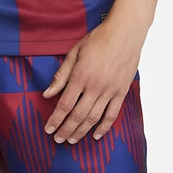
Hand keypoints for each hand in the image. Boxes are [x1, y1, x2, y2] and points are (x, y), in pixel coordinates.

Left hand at [41, 15, 145, 143]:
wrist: (125, 32)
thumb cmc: (98, 39)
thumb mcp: (75, 52)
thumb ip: (61, 75)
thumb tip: (47, 93)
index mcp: (81, 76)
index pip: (64, 104)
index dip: (55, 120)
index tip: (48, 129)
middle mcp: (95, 86)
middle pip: (77, 115)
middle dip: (66, 130)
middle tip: (58, 140)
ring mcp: (110, 90)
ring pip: (94, 118)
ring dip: (82, 131)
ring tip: (72, 140)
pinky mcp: (122, 91)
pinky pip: (112, 114)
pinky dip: (104, 127)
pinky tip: (97, 135)